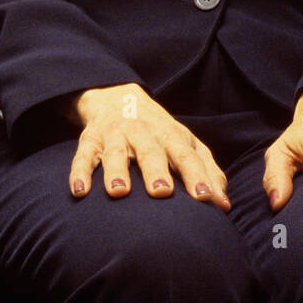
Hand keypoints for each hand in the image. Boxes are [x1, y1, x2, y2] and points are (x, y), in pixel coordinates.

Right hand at [65, 82, 230, 209]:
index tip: (205, 198)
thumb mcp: (185, 144)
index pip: (186, 155)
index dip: (196, 175)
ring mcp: (115, 135)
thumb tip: (223, 205)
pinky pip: (82, 155)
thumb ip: (207, 171)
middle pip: (151, 151)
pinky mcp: (90, 140)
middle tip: (162, 192)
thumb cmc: (159, 132)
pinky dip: (79, 172)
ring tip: (118, 192)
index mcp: (171, 135)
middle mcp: (143, 132)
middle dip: (156, 170)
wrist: (116, 97)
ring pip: (115, 152)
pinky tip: (79, 191)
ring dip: (116, 171)